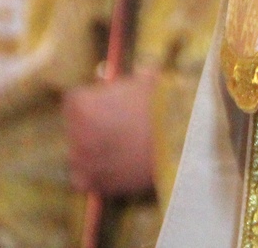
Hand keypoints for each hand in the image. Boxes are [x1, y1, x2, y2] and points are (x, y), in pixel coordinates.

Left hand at [63, 69, 157, 194]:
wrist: (184, 141)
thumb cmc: (164, 106)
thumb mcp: (147, 82)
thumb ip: (132, 81)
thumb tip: (140, 75)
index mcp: (84, 106)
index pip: (73, 99)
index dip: (92, 99)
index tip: (107, 101)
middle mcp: (76, 134)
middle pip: (73, 126)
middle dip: (89, 124)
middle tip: (114, 123)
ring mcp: (84, 162)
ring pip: (77, 153)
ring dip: (91, 149)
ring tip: (115, 147)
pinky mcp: (96, 183)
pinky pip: (84, 178)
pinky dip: (94, 173)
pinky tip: (112, 166)